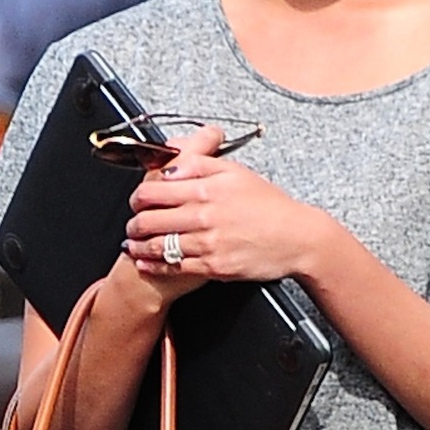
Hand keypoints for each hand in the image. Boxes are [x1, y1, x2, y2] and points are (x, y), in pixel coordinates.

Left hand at [125, 125, 310, 281]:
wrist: (297, 237)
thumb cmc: (270, 204)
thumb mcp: (237, 171)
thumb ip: (201, 163)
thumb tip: (172, 165)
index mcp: (207, 187)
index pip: (154, 190)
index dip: (138, 196)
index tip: (137, 198)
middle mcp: (204, 215)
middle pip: (149, 219)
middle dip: (134, 222)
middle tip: (132, 223)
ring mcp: (207, 243)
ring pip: (157, 245)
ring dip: (138, 245)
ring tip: (133, 243)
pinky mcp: (213, 266)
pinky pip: (173, 266)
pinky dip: (153, 265)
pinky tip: (146, 262)